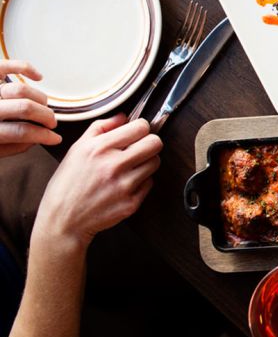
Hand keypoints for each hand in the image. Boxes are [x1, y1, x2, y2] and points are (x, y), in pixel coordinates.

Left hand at [0, 60, 61, 157]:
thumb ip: (13, 147)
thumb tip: (37, 139)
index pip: (22, 132)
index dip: (44, 136)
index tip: (55, 138)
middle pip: (26, 108)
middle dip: (46, 116)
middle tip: (51, 123)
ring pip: (21, 89)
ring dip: (40, 99)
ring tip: (42, 106)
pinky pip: (6, 66)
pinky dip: (26, 68)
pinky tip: (38, 77)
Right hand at [34, 114, 161, 249]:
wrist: (63, 220)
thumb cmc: (68, 184)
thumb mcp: (76, 149)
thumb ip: (101, 128)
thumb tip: (123, 116)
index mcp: (99, 149)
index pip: (141, 127)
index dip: (141, 128)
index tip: (137, 133)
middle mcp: (113, 165)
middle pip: (155, 143)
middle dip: (149, 143)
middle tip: (140, 148)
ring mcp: (124, 185)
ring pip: (155, 162)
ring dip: (146, 162)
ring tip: (130, 167)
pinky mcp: (131, 202)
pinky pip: (150, 183)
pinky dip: (141, 182)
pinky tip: (125, 184)